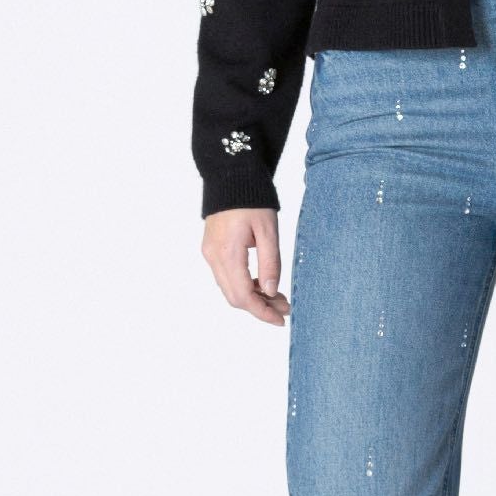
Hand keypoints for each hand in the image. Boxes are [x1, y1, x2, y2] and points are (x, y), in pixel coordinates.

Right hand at [202, 207, 289, 324]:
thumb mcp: (269, 231)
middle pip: (234, 297)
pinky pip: (226, 276)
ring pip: (229, 288)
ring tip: (278, 297)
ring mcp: (210, 253)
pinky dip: (244, 285)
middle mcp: (214, 257)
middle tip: (285, 307)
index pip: (244, 296)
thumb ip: (270, 264)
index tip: (281, 319)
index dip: (262, 312)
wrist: (231, 176)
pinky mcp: (212, 249)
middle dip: (260, 307)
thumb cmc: (253, 200)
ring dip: (253, 297)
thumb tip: (272, 293)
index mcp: (228, 253)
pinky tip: (263, 283)